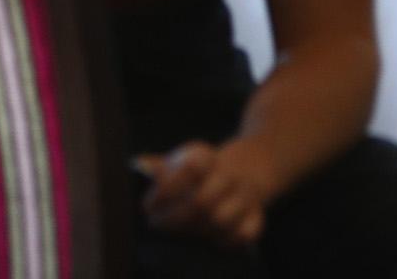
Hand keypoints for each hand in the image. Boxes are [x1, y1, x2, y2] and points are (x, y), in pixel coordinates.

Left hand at [137, 139, 275, 246]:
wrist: (252, 163)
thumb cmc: (206, 168)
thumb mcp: (184, 157)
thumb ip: (161, 165)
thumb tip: (139, 164)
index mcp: (207, 156)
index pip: (188, 170)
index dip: (165, 191)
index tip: (148, 206)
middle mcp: (229, 174)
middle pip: (202, 202)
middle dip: (176, 219)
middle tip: (159, 226)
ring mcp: (246, 195)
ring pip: (221, 221)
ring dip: (198, 230)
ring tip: (183, 232)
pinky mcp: (257, 215)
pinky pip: (243, 234)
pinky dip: (225, 240)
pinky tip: (210, 238)